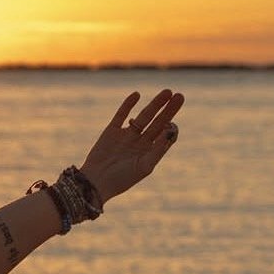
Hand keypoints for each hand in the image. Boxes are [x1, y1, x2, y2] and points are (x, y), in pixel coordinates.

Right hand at [79, 88, 184, 205]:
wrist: (94, 182)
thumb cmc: (120, 180)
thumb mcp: (143, 167)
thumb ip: (157, 150)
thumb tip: (169, 131)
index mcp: (149, 152)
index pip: (165, 135)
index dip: (171, 127)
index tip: (172, 123)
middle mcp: (139, 142)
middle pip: (158, 122)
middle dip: (169, 110)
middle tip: (180, 96)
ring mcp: (126, 136)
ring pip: (144, 116)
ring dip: (155, 104)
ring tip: (168, 92)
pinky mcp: (111, 132)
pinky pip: (121, 115)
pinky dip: (128, 105)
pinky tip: (137, 95)